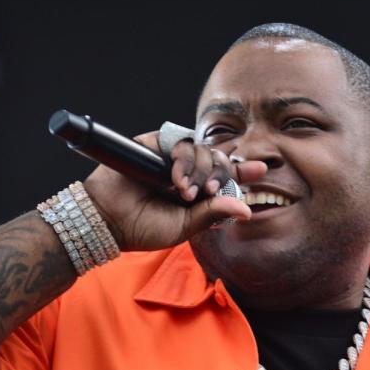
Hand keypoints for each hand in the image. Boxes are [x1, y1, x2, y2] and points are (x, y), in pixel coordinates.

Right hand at [82, 131, 265, 250]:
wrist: (108, 221)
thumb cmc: (143, 227)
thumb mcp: (185, 227)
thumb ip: (213, 214)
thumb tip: (246, 208)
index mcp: (197, 192)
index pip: (225, 176)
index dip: (243, 171)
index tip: (262, 169)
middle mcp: (187, 172)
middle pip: (218, 160)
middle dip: (220, 173)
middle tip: (208, 192)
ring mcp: (171, 158)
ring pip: (202, 149)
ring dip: (200, 171)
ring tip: (185, 192)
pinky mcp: (154, 145)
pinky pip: (180, 142)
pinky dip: (184, 160)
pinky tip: (177, 179)